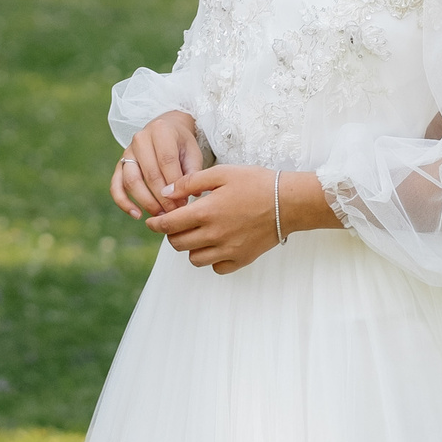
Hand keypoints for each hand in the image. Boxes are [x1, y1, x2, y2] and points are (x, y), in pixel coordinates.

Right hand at [109, 112, 207, 219]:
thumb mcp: (192, 152)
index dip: (175, 185)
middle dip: (163, 197)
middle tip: (174, 213)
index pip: (166, 161)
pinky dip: (123, 202)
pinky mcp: (119, 165)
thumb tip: (192, 195)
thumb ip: (193, 172)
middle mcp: (140, 139)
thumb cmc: (181, 144)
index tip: (184, 202)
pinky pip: (116, 185)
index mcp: (160, 131)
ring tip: (160, 215)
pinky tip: (136, 215)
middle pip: (149, 173)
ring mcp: (127, 152)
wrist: (166, 129)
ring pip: (131, 180)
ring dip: (146, 202)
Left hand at [147, 165, 317, 273]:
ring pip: (194, 259)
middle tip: (177, 224)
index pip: (168, 225)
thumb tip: (166, 193)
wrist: (288, 202)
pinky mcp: (242, 259)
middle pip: (178, 244)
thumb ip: (190, 183)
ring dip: (190, 247)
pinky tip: (216, 244)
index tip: (152, 221)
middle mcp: (214, 235)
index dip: (155, 224)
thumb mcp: (221, 173)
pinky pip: (216, 267)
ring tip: (198, 233)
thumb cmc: (255, 183)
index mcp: (206, 212)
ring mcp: (228, 250)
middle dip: (172, 234)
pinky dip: (212, 259)